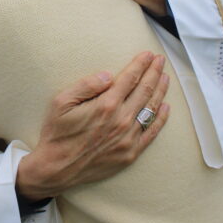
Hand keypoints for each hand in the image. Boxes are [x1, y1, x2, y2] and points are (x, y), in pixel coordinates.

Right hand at [15, 50, 169, 201]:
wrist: (57, 168)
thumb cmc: (57, 133)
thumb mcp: (62, 102)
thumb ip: (86, 85)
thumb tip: (109, 74)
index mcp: (106, 105)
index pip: (130, 78)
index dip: (141, 64)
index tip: (148, 55)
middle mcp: (121, 120)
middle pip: (144, 90)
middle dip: (154, 72)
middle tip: (160, 60)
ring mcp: (128, 138)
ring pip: (151, 109)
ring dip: (160, 91)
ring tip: (165, 78)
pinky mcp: (130, 153)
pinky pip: (151, 132)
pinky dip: (161, 119)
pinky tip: (165, 107)